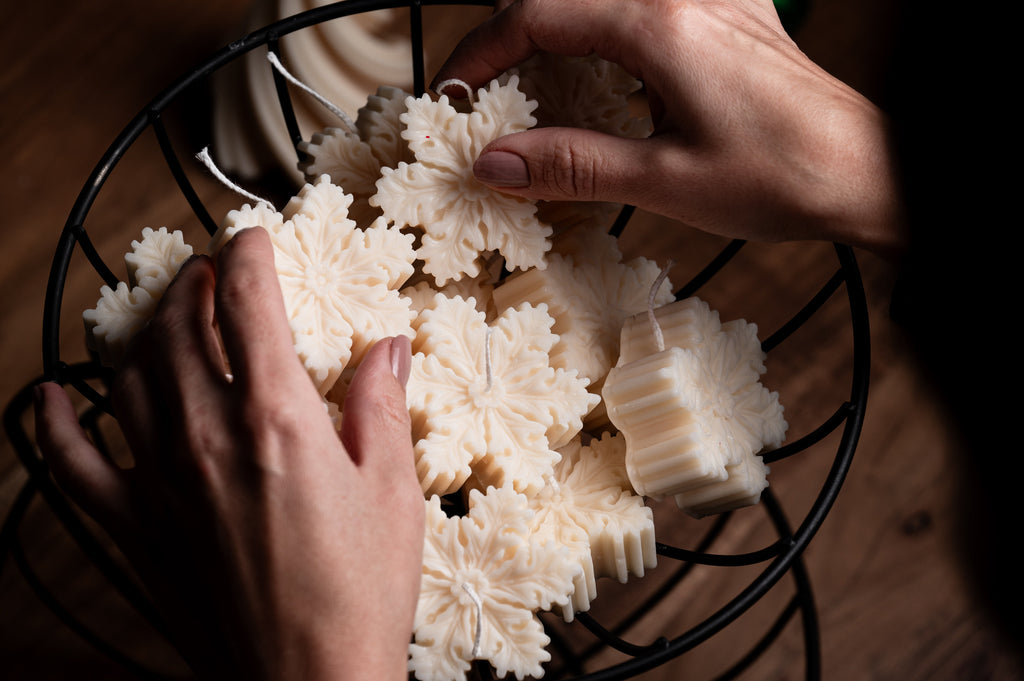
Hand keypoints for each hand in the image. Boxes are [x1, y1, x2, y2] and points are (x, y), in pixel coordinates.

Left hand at [34, 227, 422, 680]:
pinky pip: (74, 465)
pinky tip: (52, 399)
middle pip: (180, 330)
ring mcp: (162, 483)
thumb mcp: (394, 489)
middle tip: (211, 273)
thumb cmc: (359, 592)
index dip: (248, 258)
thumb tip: (386, 347)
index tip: (254, 240)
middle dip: (194, 285)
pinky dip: (56, 424)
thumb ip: (381, 406)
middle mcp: (209, 439)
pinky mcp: (136, 529)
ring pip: (131, 378)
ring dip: (144, 333)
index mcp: (279, 421)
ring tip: (165, 317)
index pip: (248, 306)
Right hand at [432, 0, 906, 255]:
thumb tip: (494, 162)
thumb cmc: (782, 177)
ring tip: (538, 90)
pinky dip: (608, 30)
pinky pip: (647, 4)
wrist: (867, 171)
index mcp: (658, 26)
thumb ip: (572, 165)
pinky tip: (612, 75)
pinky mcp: (732, 15)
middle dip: (513, 38)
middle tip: (489, 95)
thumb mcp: (665, 183)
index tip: (454, 93)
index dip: (480, 53)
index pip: (535, 16)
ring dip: (560, 31)